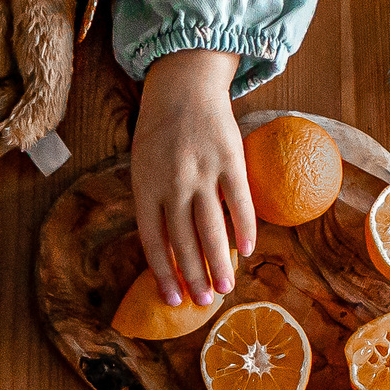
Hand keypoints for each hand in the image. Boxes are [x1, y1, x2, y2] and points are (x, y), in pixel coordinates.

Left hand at [131, 50, 254, 306]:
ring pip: (211, 227)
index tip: (173, 298)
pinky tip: (246, 250)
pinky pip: (239, 202)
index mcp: (145, 187)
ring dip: (218, 262)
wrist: (182, 88)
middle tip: (204, 302)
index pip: (152, 240)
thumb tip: (167, 253)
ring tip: (225, 288)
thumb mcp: (143, 169)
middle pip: (183, 240)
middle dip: (194, 275)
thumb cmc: (159, 135)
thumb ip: (154, 206)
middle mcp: (172, 183)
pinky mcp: (230, 160)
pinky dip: (244, 228)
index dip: (162, 272)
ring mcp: (202, 172)